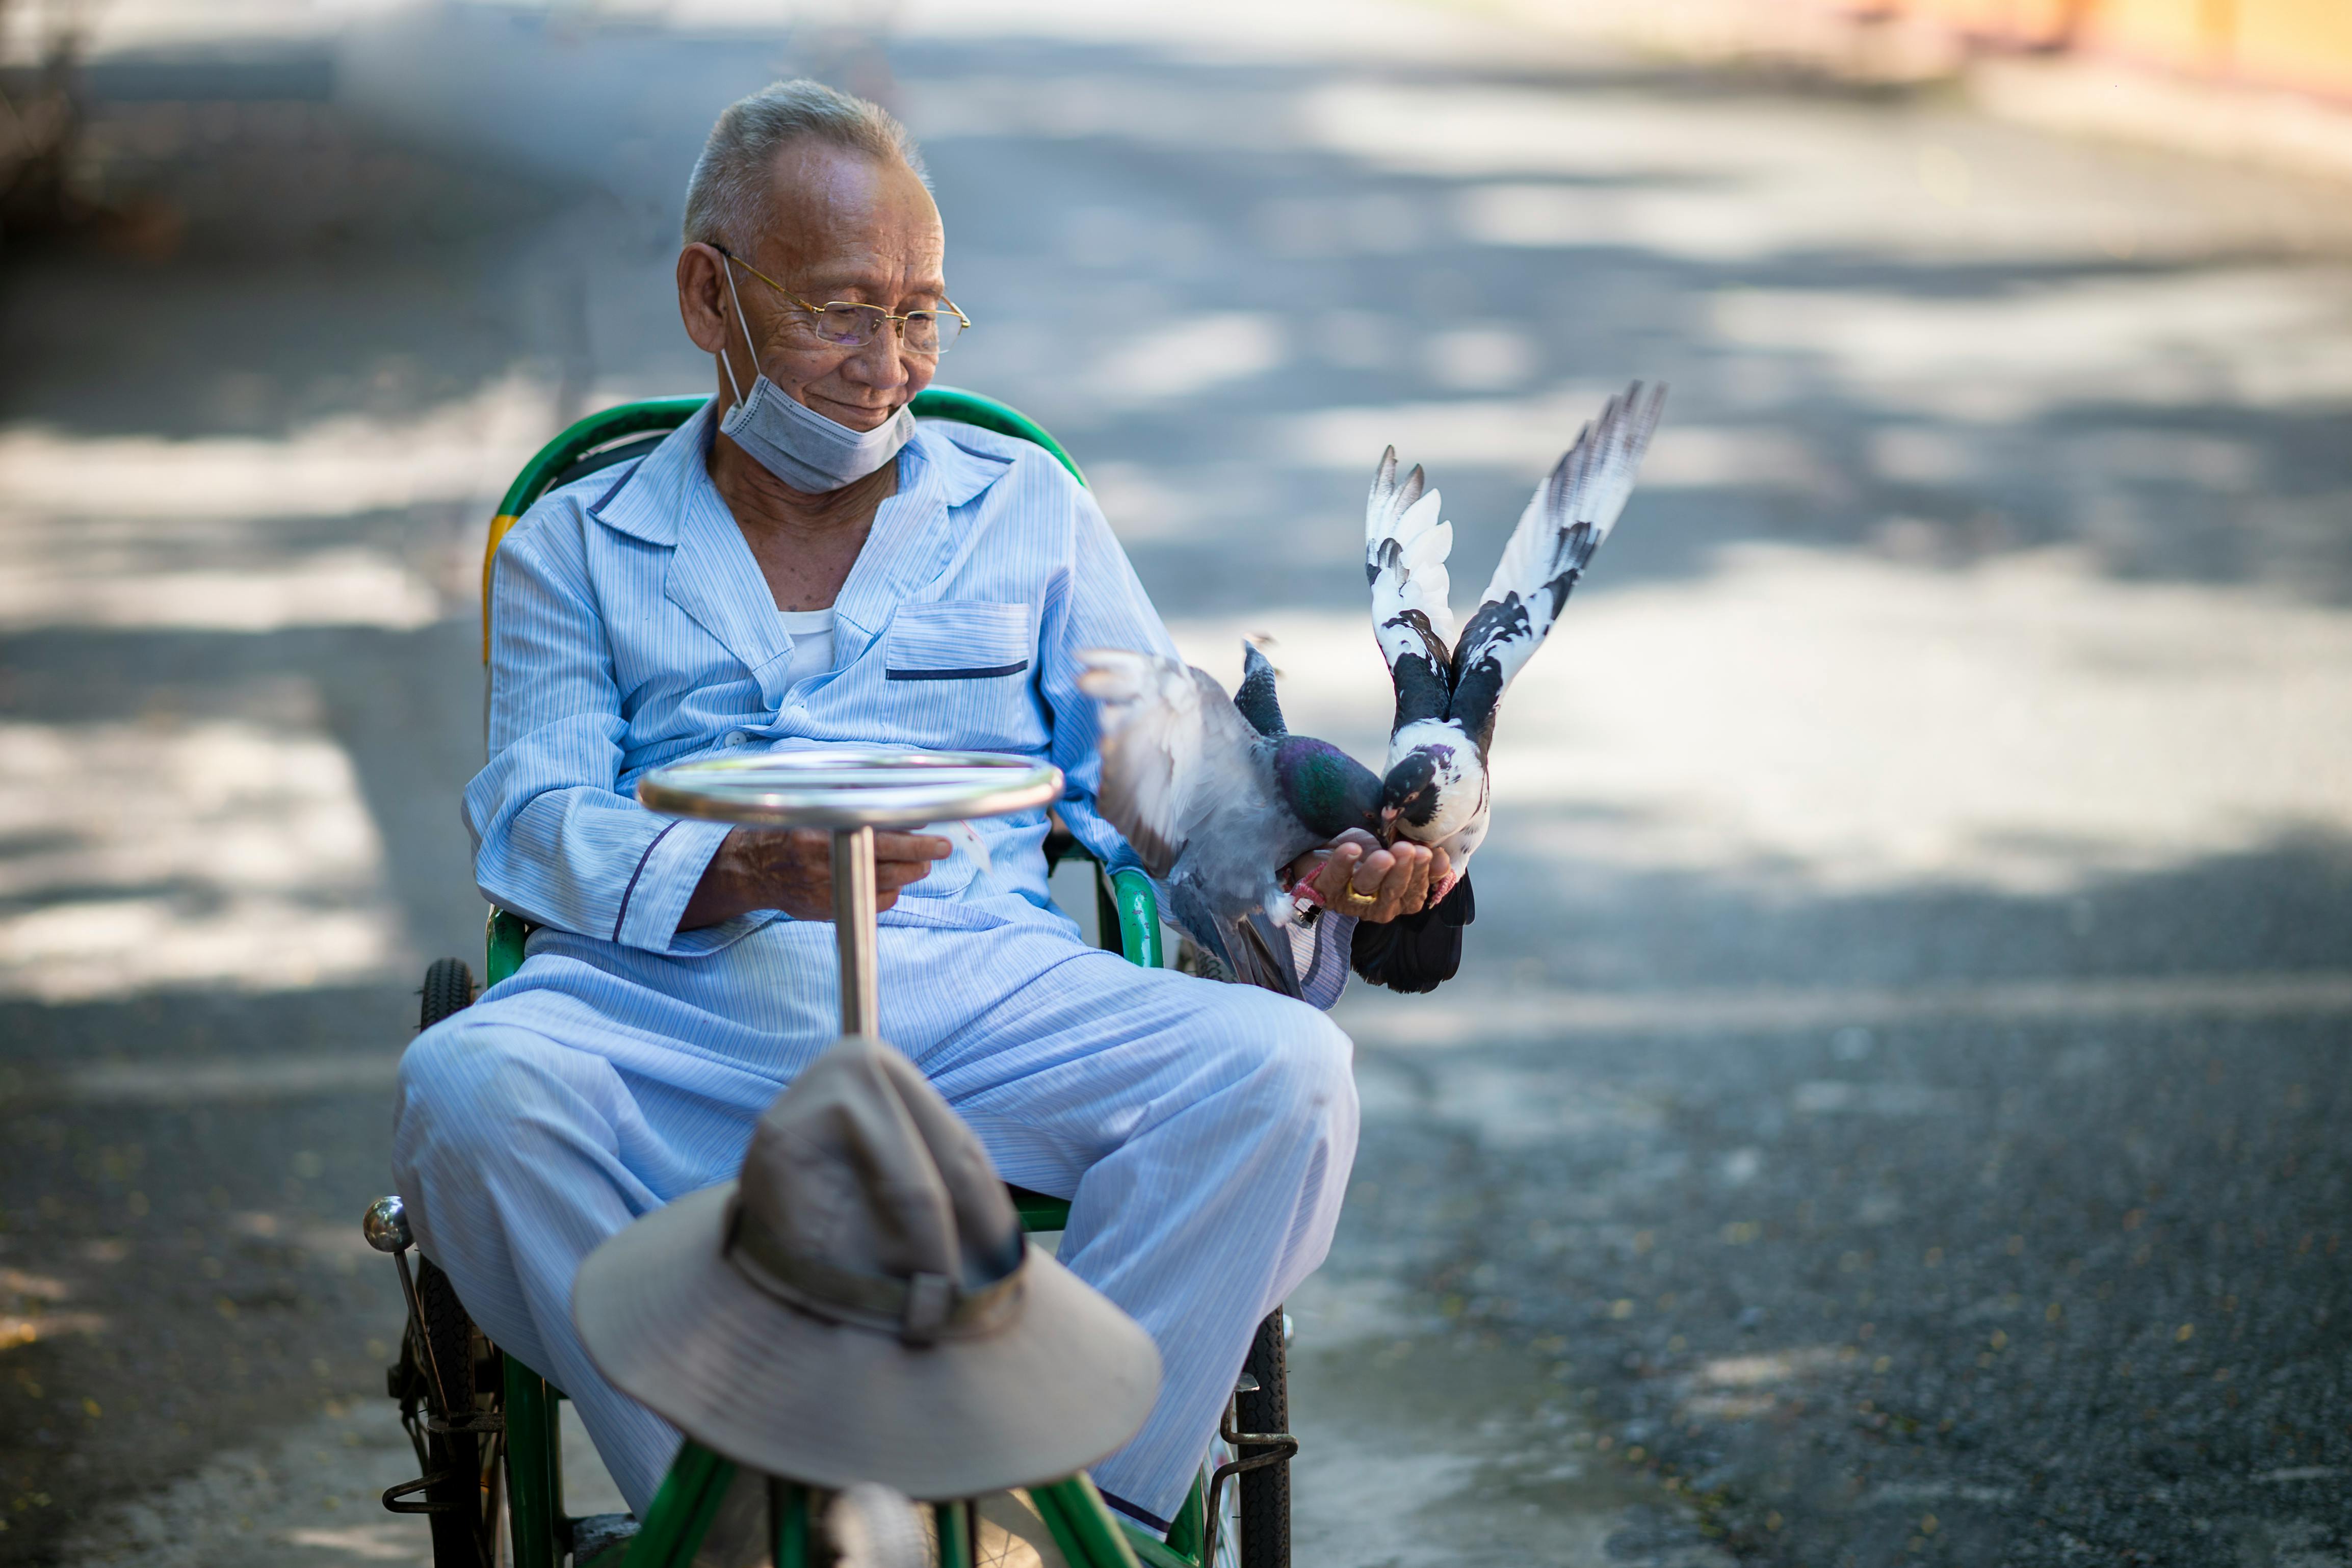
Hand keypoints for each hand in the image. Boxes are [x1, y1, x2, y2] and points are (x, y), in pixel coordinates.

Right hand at [679, 827, 952, 930]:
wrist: (751, 868)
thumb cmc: (788, 829)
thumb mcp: (814, 806)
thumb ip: (850, 801)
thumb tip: (894, 796)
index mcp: (822, 832)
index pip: (882, 835)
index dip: (914, 838)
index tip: (935, 834)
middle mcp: (826, 863)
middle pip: (892, 864)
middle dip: (922, 856)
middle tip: (939, 850)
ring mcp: (828, 890)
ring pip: (887, 886)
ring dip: (908, 874)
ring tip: (917, 865)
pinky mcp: (829, 910)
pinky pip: (873, 905)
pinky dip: (888, 894)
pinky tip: (889, 882)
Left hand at [1284, 828, 1447, 924]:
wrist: (1324, 849)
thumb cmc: (1368, 851)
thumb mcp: (1399, 851)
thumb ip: (1422, 859)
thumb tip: (1442, 858)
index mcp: (1400, 899)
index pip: (1416, 892)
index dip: (1425, 875)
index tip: (1430, 853)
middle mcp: (1377, 905)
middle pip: (1393, 893)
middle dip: (1403, 872)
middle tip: (1408, 850)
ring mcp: (1350, 901)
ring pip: (1366, 888)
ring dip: (1376, 871)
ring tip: (1384, 854)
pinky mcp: (1325, 890)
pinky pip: (1334, 878)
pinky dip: (1342, 864)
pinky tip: (1351, 849)